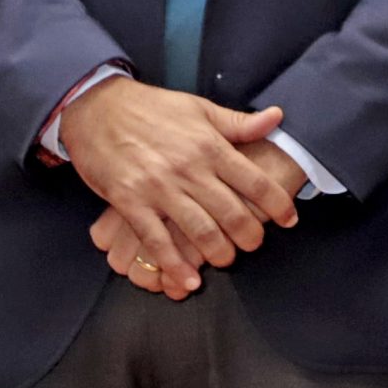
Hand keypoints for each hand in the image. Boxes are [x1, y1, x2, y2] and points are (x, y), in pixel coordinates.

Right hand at [61, 78, 297, 293]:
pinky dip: (174, 264)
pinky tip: (187, 279)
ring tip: (227, 260)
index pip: (255, 181)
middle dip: (250, 235)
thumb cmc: (151, 108)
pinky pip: (156, 240)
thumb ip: (238, 122)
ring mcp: (159, 188)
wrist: (96, 108)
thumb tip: (277, 117)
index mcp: (210, 146)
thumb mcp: (199, 108)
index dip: (278, 203)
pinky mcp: (130, 203)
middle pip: (231, 212)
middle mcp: (190, 170)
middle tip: (256, 244)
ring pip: (199, 230)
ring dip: (218, 252)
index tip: (290, 219)